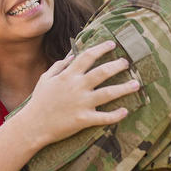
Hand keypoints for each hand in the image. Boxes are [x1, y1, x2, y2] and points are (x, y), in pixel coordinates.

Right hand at [20, 40, 139, 145]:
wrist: (33, 125)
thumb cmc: (39, 101)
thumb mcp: (45, 79)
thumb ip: (59, 66)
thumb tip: (71, 56)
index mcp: (68, 75)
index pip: (87, 56)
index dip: (101, 48)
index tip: (112, 44)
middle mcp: (77, 87)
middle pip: (102, 72)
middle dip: (117, 65)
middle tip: (127, 62)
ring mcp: (81, 103)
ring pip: (108, 93)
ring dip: (124, 88)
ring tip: (136, 84)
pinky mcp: (83, 119)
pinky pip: (104, 117)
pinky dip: (116, 115)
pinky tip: (126, 111)